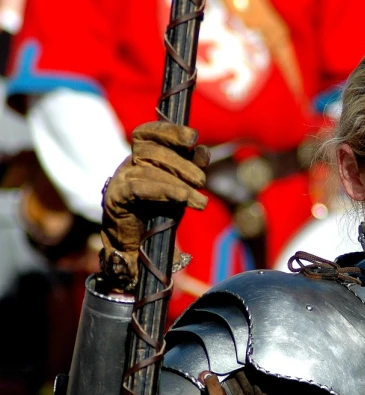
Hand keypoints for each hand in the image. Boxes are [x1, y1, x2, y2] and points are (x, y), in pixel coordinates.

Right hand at [100, 121, 209, 291]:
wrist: (137, 247)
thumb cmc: (159, 213)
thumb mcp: (179, 187)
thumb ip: (190, 169)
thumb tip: (202, 151)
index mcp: (140, 157)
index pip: (149, 133)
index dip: (170, 131)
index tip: (193, 137)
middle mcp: (128, 165)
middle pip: (152, 150)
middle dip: (182, 163)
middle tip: (202, 182)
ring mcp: (120, 180)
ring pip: (149, 170)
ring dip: (180, 183)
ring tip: (200, 201)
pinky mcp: (116, 199)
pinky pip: (140, 188)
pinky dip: (165, 191)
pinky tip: (183, 198)